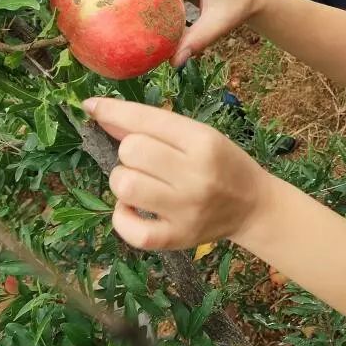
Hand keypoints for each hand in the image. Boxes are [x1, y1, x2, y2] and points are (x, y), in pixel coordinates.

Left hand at [84, 96, 270, 249]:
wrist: (253, 206)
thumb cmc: (222, 163)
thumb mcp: (198, 135)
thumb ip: (153, 126)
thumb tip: (102, 112)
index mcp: (204, 142)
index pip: (146, 120)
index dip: (112, 110)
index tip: (91, 106)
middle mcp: (196, 175)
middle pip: (131, 151)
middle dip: (129, 152)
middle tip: (147, 161)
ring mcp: (185, 210)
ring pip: (125, 185)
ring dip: (123, 180)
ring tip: (141, 182)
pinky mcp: (176, 238)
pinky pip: (129, 229)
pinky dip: (122, 217)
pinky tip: (134, 209)